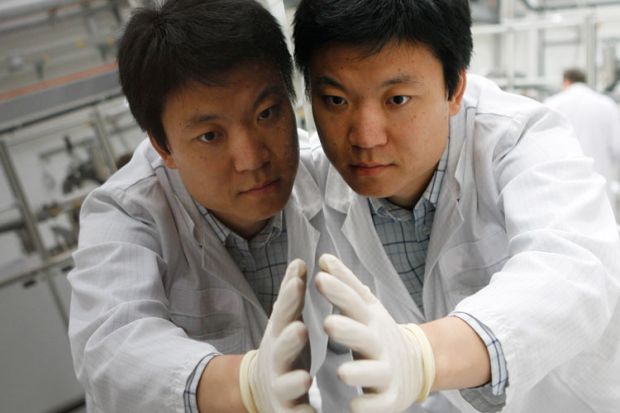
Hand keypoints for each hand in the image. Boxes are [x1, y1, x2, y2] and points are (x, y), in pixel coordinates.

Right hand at [239, 259, 315, 412]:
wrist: (262, 390)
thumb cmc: (282, 350)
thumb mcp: (285, 322)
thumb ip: (291, 295)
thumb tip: (299, 261)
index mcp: (279, 335)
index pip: (283, 314)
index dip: (289, 298)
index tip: (299, 281)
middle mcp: (276, 360)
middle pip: (281, 349)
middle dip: (289, 340)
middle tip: (300, 329)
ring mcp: (280, 386)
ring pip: (286, 385)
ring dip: (294, 381)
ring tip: (304, 378)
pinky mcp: (287, 411)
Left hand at [315, 254, 434, 412]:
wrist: (415, 365)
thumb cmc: (378, 332)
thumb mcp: (366, 307)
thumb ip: (345, 283)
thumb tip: (324, 257)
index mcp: (369, 321)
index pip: (354, 303)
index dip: (338, 291)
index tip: (319, 278)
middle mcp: (378, 344)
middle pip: (364, 336)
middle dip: (348, 330)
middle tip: (328, 324)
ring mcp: (386, 371)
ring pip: (373, 372)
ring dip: (359, 372)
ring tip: (342, 372)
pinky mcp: (390, 398)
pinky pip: (379, 404)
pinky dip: (368, 406)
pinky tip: (355, 407)